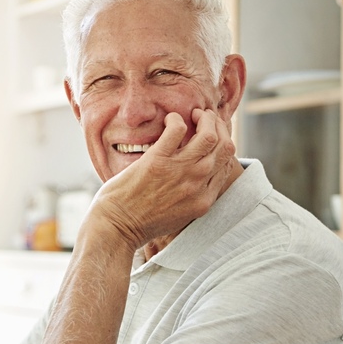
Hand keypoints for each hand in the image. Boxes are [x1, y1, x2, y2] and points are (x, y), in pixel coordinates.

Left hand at [89, 108, 237, 249]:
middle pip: (224, 146)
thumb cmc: (141, 223)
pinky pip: (177, 129)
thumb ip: (192, 197)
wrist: (116, 228)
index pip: (226, 164)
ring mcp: (179, 172)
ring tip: (194, 115)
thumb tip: (196, 178)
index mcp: (203, 200)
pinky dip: (176, 119)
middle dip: (218, 126)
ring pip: (208, 135)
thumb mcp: (178, 216)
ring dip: (204, 118)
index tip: (211, 136)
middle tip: (205, 119)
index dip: (222, 144)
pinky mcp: (157, 161)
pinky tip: (169, 120)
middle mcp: (197, 185)